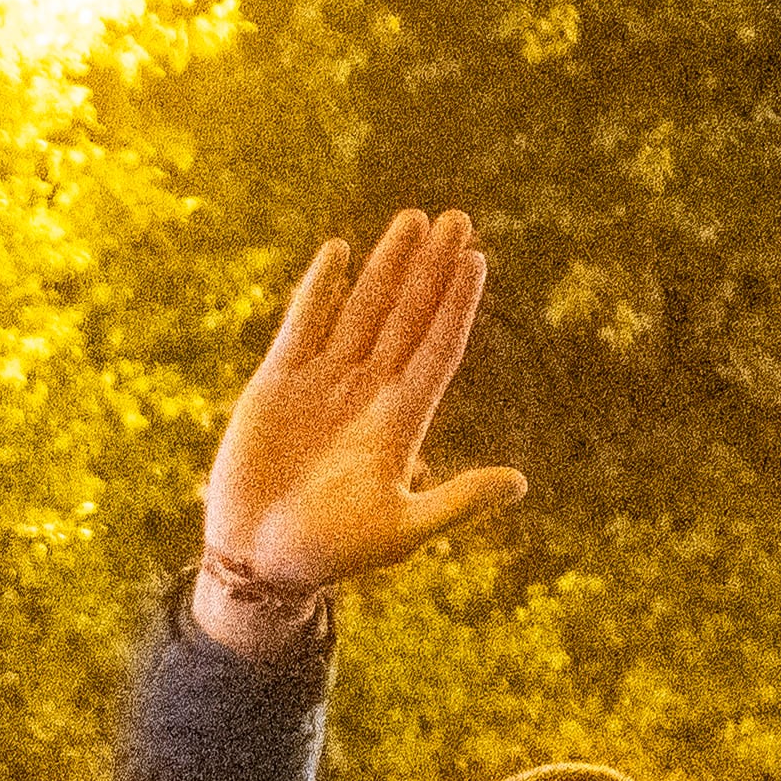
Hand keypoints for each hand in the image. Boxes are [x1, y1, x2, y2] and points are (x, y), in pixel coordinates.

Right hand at [192, 209, 527, 657]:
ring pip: (364, 310)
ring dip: (389, 266)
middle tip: (458, 219)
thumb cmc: (331, 555)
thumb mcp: (401, 532)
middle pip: (408, 318)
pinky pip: (303, 324)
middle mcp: (366, 394)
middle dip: (432, 269)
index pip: (437, 350)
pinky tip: (340, 251)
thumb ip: (458, 502)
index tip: (476, 261)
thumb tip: (520, 484)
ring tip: (413, 220)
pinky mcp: (276, 383)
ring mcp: (323, 383)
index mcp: (400, 424)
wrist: (259, 562)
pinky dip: (320, 289)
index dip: (456, 306)